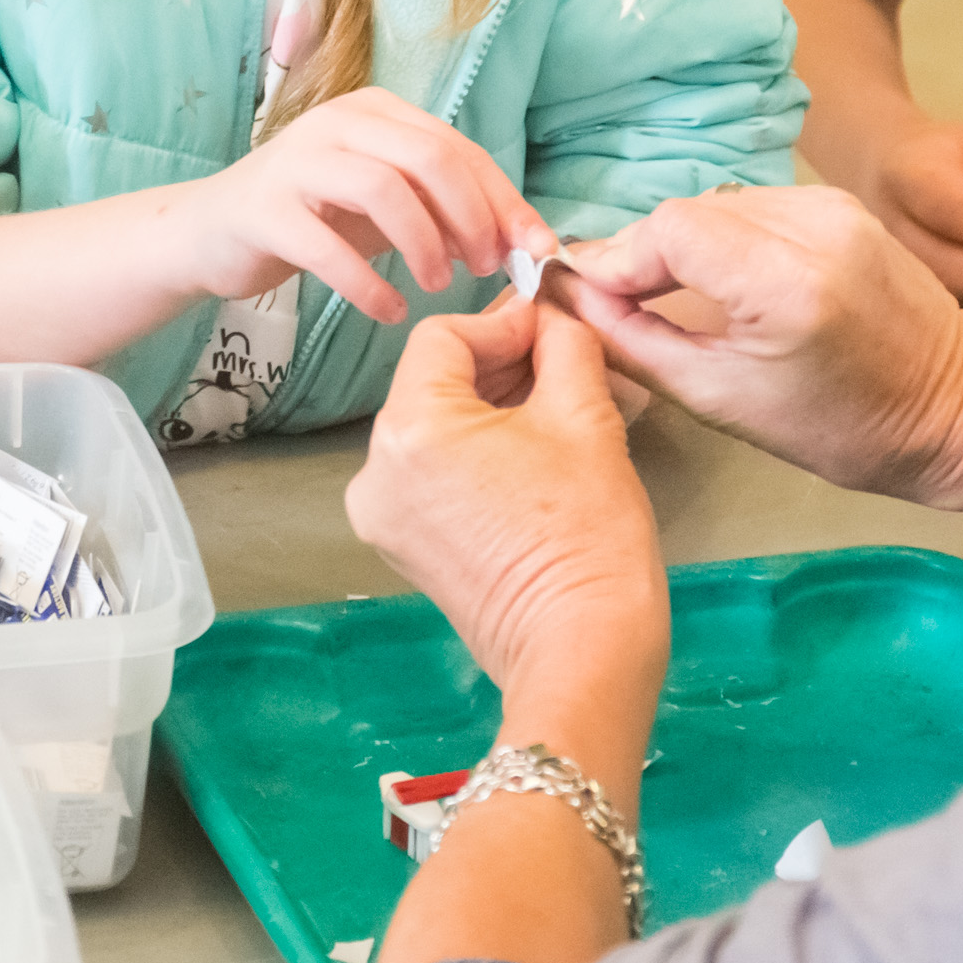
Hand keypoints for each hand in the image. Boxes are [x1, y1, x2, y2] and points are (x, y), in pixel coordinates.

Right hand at [164, 88, 548, 324]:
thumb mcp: (384, 205)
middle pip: (429, 157)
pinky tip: (388, 309)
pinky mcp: (264, 209)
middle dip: (472, 217)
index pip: (458, 147)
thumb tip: (517, 241)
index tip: (536, 250)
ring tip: (436, 286)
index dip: (504, 199)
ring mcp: (297, 161)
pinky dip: (368, 284)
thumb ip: (443, 211)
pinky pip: (329, 247)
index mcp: (376, 112)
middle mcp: (337, 122)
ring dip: (425, 245)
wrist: (209, 232)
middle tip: (485, 267)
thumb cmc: (312, 216)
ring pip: (384, 189)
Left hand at [347, 297, 669, 695]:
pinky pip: (438, 472)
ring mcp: (385, 515)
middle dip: (505, 364)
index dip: (504, 322)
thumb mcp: (584, 415)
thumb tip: (553, 311)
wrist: (583, 651)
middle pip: (437, 382)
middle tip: (571, 359)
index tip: (556, 326)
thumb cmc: (587, 533)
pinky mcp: (405, 546)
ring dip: (499, 406)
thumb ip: (563, 343)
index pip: (444, 336)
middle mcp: (376, 471)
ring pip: (440, 427)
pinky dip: (482, 451)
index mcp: (409, 430)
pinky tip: (540, 450)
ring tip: (567, 404)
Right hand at [555, 187, 962, 503]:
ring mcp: (831, 206)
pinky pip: (755, 208)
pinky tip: (725, 285)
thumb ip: (638, 343)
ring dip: (683, 247)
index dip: (616, 260)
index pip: (667, 230)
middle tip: (615, 304)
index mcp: (784, 281)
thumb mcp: (724, 400)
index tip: (585, 296)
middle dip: (642, 255)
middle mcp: (810, 224)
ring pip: (718, 206)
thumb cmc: (843, 428)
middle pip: (688, 213)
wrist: (957, 407)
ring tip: (669, 298)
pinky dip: (725, 241)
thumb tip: (572, 301)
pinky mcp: (841, 204)